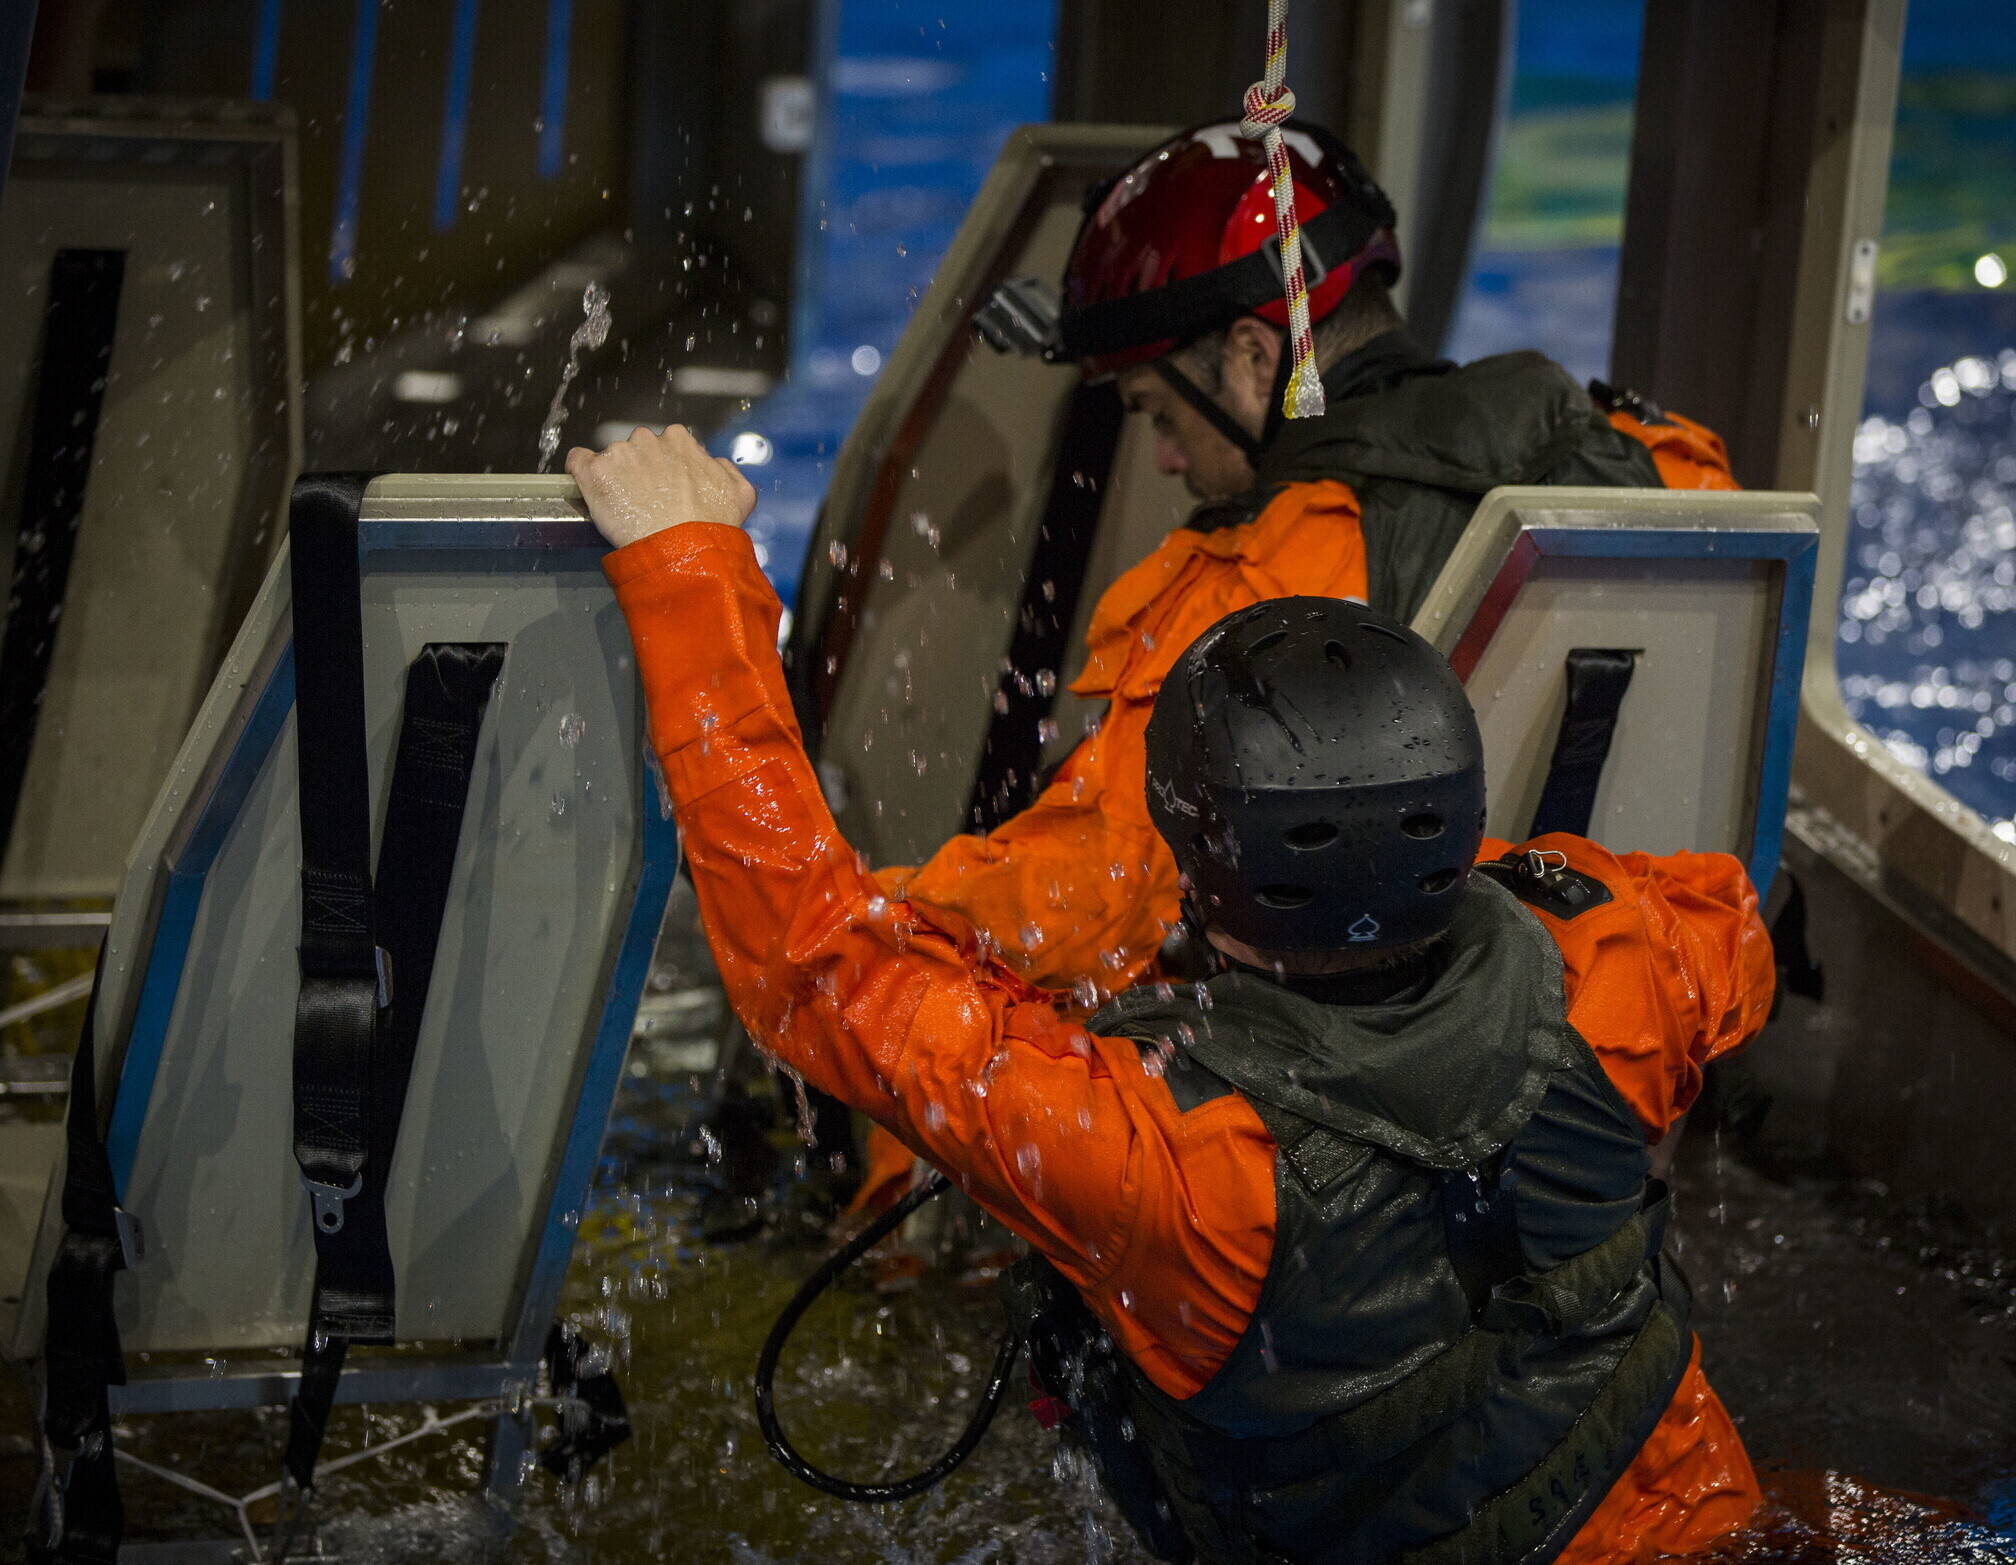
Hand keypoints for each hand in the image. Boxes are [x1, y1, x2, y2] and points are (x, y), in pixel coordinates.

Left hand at [566, 424, 756, 548]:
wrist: (685, 551)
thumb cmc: (712, 526)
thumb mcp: (741, 493)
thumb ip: (726, 469)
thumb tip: (712, 463)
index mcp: (679, 439)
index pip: (665, 445)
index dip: (663, 468)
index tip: (664, 488)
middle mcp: (647, 439)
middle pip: (636, 450)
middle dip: (638, 470)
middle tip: (646, 501)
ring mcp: (618, 453)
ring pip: (611, 459)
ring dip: (615, 477)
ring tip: (625, 507)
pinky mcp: (595, 472)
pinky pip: (578, 462)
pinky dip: (581, 473)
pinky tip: (592, 490)